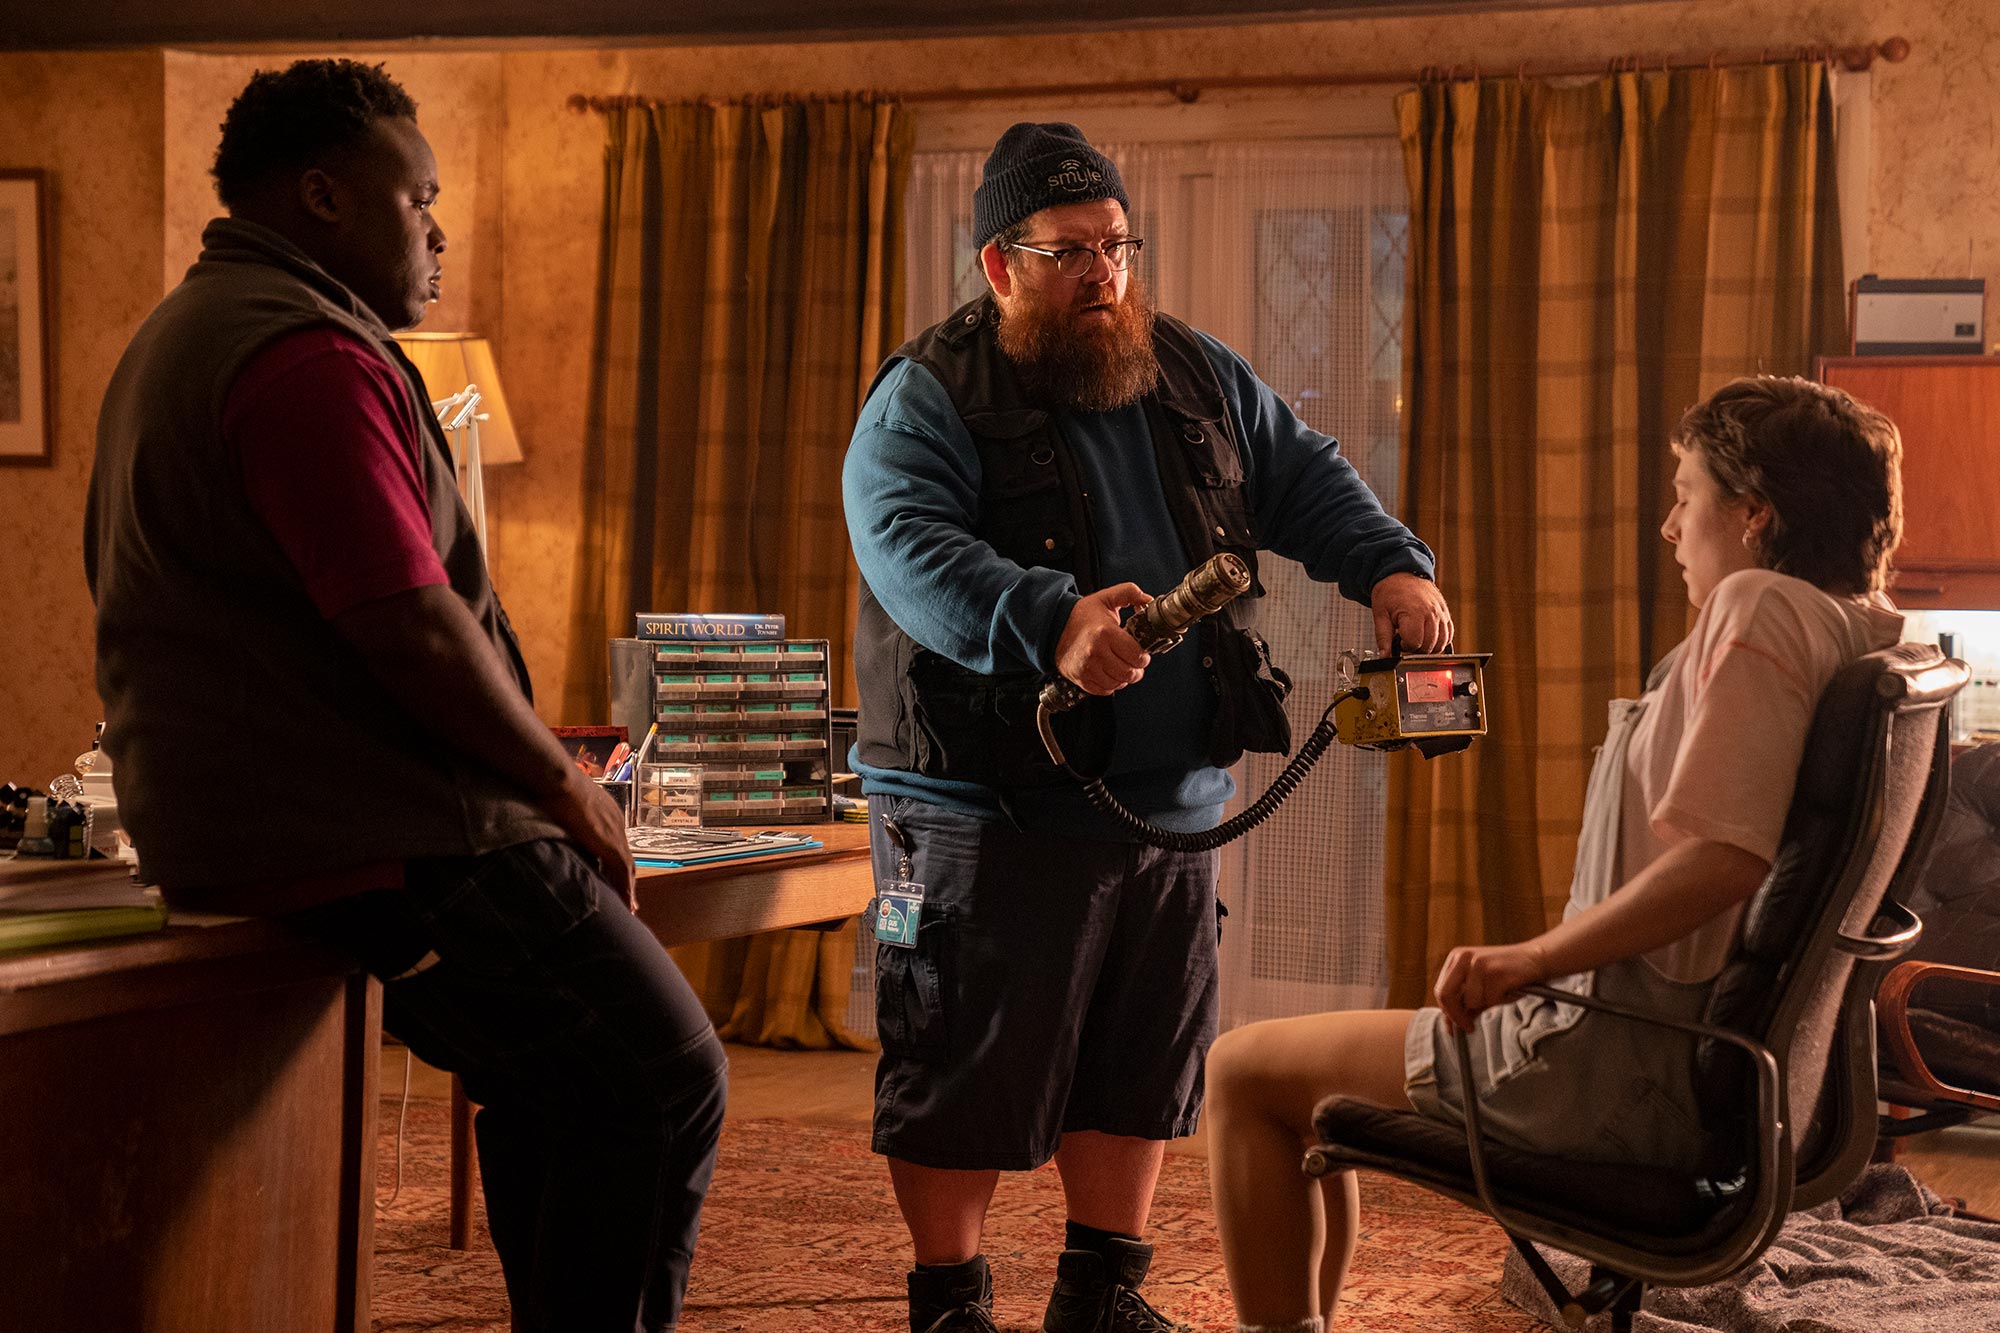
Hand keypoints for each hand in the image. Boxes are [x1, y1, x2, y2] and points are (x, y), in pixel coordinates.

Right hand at [547, 768, 638, 910]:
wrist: (557, 779)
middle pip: (625, 856)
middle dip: (626, 877)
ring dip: (627, 887)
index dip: (616, 861)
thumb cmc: (553, 786)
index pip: (614, 843)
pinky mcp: (611, 844)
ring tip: (628, 906)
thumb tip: (551, 827)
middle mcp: (616, 823)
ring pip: (627, 868)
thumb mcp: (560, 805)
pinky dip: (625, 888)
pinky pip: (622, 872)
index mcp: (606, 813)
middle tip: (627, 897)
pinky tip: (626, 903)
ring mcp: (616, 833)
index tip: (615, 876)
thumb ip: (562, 820)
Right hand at [1055, 583, 1153, 695]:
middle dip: (1136, 669)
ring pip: (1118, 684)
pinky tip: (1109, 673)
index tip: (1141, 653)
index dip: (1143, 657)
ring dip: (1124, 678)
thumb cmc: (1081, 616)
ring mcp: (1087, 668)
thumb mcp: (1106, 598)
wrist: (1054, 627)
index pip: (1137, 656)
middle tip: (1133, 662)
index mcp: (1106, 633)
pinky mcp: (1081, 678)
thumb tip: (1148, 600)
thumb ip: (1130, 593)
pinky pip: (1105, 690)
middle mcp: (1096, 652)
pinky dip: (1111, 685)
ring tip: (1121, 666)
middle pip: (1129, 673)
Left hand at [1371, 572, 1452, 653]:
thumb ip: (1383, 637)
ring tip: (1416, 638)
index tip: (1399, 641)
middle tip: (1406, 640)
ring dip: (1429, 647)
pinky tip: (1428, 637)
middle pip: (1429, 645)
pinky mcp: (1446, 612)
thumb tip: (1384, 656)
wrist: (1401, 572)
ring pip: (1442, 642)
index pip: (1415, 643)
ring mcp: (1441, 613)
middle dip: (1416, 649)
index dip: (1405, 647)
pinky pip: (1449, 634)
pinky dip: (1440, 640)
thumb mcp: (1380, 614)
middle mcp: (1431, 613)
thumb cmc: (1390, 590)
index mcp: (1414, 612)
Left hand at [1432, 940, 1551, 1033]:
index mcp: (1456, 958)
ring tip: (1500, 993)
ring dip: (1487, 1004)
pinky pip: (1490, 1000)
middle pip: (1446, 995)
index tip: (1453, 1028)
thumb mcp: (1481, 986)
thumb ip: (1465, 1003)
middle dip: (1456, 1016)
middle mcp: (1464, 958)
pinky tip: (1508, 990)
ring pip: (1471, 1001)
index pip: (1440, 990)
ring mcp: (1479, 964)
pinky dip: (1500, 1000)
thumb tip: (1453, 1027)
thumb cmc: (1507, 976)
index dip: (1447, 1012)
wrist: (1535, 959)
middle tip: (1468, 1028)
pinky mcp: (1495, 972)